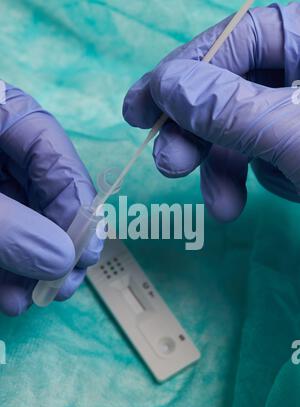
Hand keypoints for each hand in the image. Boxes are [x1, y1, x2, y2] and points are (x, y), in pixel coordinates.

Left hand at [0, 82, 102, 315]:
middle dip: (54, 247)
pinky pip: (3, 232)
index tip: (78, 258)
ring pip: (24, 221)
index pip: (58, 160)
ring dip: (27, 266)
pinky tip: (7, 293)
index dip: (75, 211)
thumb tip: (62, 260)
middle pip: (46, 196)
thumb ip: (10, 224)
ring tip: (26, 302)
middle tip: (59, 288)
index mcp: (6, 114)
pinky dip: (4, 264)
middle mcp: (3, 144)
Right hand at [123, 3, 299, 221]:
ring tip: (218, 206)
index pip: (234, 37)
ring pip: (235, 127)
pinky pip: (250, 154)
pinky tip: (230, 206)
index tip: (139, 110)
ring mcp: (291, 111)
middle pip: (228, 85)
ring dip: (215, 168)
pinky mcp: (289, 146)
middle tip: (169, 165)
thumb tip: (164, 85)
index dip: (181, 72)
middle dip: (194, 131)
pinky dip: (234, 181)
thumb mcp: (289, 131)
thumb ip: (228, 107)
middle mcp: (296, 70)